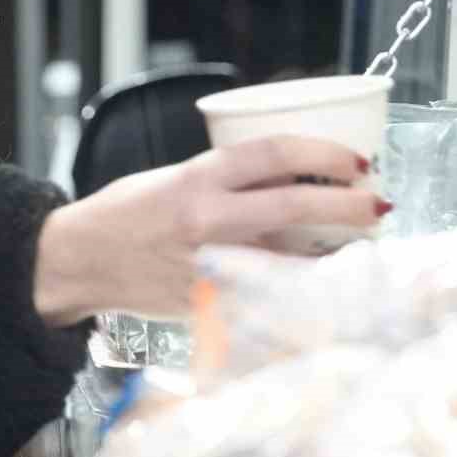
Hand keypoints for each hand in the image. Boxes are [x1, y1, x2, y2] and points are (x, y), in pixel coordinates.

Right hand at [33, 135, 383, 324]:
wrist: (79, 263)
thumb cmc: (124, 215)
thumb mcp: (174, 178)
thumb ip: (228, 180)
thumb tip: (296, 176)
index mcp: (196, 180)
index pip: (275, 153)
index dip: (325, 153)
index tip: (355, 160)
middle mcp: (206, 222)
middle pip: (297, 205)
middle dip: (350, 204)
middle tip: (377, 201)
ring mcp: (209, 267)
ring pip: (294, 260)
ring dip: (338, 254)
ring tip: (363, 246)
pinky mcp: (209, 303)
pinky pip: (269, 295)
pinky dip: (301, 290)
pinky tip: (323, 285)